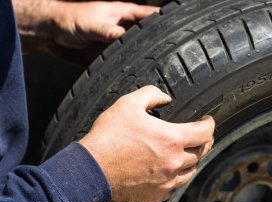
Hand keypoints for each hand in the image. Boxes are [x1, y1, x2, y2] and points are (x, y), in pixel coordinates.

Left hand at [14, 0, 158, 65]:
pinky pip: (123, 63)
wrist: (51, 33)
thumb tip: (125, 39)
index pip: (150, 16)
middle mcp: (123, 30)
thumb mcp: (93, 23)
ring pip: (136, 52)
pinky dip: (130, 68)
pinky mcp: (109, 57)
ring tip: (157, 67)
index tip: (178, 28)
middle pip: (147, 36)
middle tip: (171, 54)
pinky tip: (136, 74)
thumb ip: (110, 32)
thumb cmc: (70, 19)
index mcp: (123, 14)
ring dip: (144, 58)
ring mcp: (117, 44)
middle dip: (157, 43)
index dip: (164, 21)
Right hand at [79, 86, 214, 201]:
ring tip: (188, 152)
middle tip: (200, 135)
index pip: (205, 132)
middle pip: (202, 152)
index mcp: (171, 139)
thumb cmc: (108, 137)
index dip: (210, 124)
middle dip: (204, 141)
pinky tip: (171, 170)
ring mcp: (167, 181)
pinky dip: (177, 176)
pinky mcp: (158, 194)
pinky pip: (176, 185)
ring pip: (192, 170)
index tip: (207, 121)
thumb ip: (151, 95)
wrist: (91, 169)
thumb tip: (164, 98)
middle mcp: (174, 162)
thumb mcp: (129, 104)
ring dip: (193, 160)